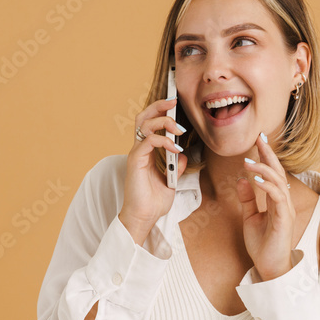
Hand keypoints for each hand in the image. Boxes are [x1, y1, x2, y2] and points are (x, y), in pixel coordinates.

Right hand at [119, 98, 187, 243]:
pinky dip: (164, 140)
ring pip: (145, 124)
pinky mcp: (136, 160)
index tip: (175, 104)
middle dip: (159, 106)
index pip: (150, 123)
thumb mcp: (171, 181)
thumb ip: (176, 166)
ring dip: (164, 121)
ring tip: (178, 128)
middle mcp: (139, 149)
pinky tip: (174, 147)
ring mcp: (136, 154)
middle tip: (174, 101)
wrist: (143, 217)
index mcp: (146, 152)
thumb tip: (183, 154)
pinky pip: (149, 141)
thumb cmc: (153, 202)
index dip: (160, 111)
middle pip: (143, 117)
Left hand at [236, 133, 295, 280]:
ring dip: (264, 169)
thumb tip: (242, 180)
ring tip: (249, 162)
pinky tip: (255, 180)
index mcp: (277, 201)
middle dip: (269, 154)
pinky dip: (267, 186)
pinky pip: (278, 197)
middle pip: (278, 172)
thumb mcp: (250, 217)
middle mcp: (284, 202)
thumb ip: (248, 199)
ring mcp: (286, 210)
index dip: (267, 157)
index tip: (258, 141)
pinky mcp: (284, 219)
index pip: (272, 174)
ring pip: (279, 182)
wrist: (269, 267)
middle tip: (259, 139)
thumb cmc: (262, 245)